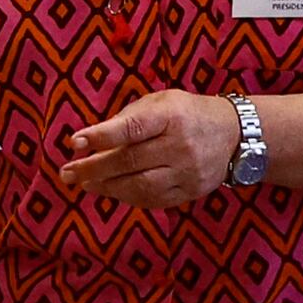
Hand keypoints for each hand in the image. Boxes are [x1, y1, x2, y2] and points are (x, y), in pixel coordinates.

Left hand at [56, 87, 237, 209]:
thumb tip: (90, 141)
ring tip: (84, 183)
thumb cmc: (185, 113)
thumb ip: (127, 118)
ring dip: (107, 187)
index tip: (74, 142)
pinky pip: (155, 200)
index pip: (132, 128)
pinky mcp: (193, 191)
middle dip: (93, 168)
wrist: (235, 134)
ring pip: (141, 186)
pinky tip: (111, 191)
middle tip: (67, 172)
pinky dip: (128, 197)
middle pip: (131, 161)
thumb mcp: (159, 102)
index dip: (101, 136)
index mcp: (171, 116)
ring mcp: (189, 172)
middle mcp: (181, 146)